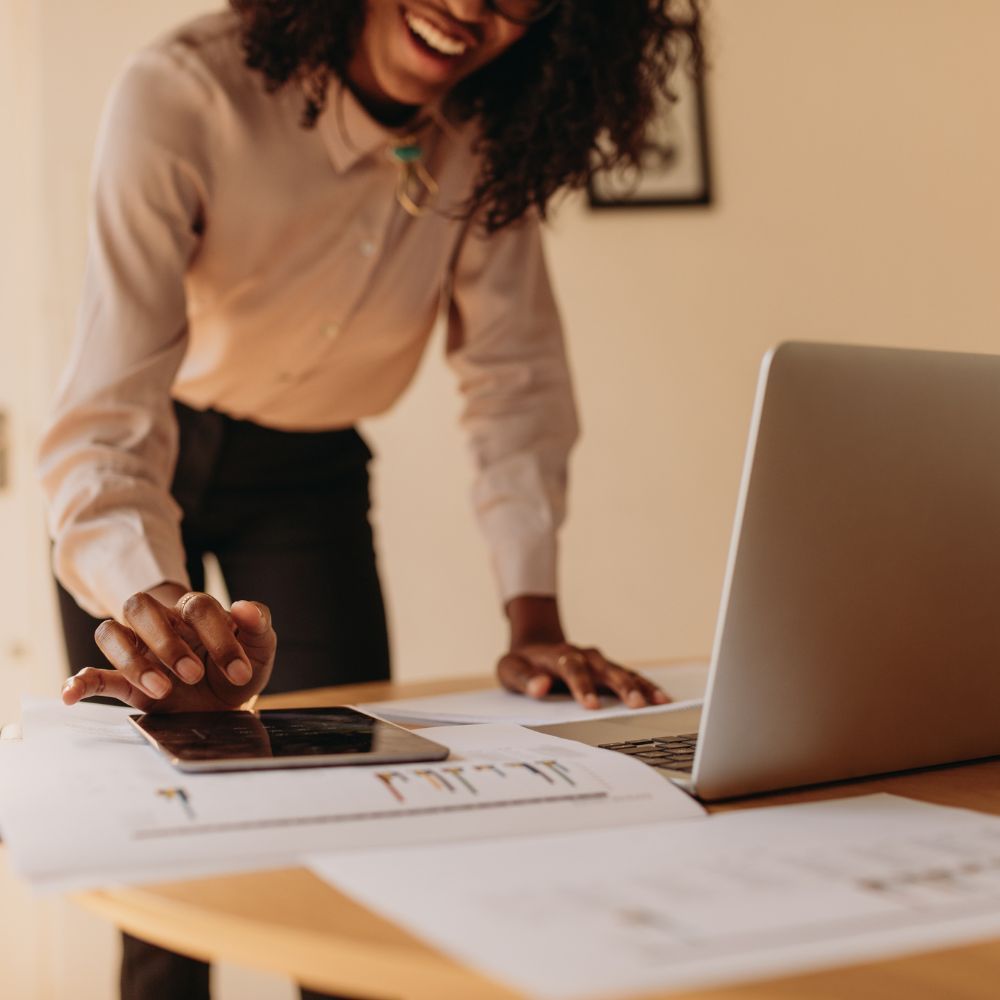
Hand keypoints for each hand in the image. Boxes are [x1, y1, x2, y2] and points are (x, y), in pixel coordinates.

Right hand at [62, 588, 275, 712]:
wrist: (226, 699)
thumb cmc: (239, 664)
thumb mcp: (260, 646)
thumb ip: (259, 623)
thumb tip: (244, 608)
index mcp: (195, 611)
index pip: (197, 607)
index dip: (220, 637)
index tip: (240, 671)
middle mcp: (161, 624)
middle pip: (140, 606)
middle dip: (166, 642)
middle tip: (194, 675)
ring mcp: (139, 651)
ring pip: (112, 634)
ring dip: (132, 661)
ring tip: (162, 689)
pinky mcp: (125, 682)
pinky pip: (94, 674)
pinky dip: (79, 681)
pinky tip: (71, 694)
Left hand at [497, 595, 669, 709]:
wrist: (535, 646)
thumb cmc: (523, 663)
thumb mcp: (511, 669)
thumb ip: (523, 678)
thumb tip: (539, 687)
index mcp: (558, 655)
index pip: (572, 668)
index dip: (582, 685)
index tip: (590, 705)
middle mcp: (583, 655)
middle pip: (604, 668)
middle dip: (620, 685)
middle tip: (634, 703)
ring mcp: (597, 661)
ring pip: (622, 671)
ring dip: (639, 686)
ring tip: (658, 701)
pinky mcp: (607, 669)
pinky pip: (630, 676)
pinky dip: (645, 685)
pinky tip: (661, 697)